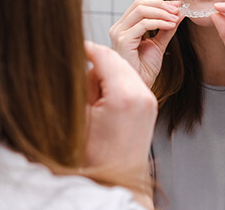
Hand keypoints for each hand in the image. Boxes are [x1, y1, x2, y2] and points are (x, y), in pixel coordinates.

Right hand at [84, 41, 157, 171]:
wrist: (118, 178)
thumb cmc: (95, 155)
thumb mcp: (80, 114)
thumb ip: (80, 83)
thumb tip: (78, 63)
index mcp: (123, 96)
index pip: (104, 55)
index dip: (86, 48)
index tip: (74, 47)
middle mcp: (141, 94)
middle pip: (116, 59)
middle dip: (97, 61)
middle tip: (80, 74)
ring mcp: (148, 99)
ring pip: (125, 68)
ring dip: (107, 72)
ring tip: (93, 95)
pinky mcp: (150, 104)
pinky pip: (132, 80)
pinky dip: (117, 82)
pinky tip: (104, 99)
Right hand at [109, 0, 182, 86]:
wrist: (141, 85)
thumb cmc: (145, 68)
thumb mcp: (159, 43)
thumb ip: (167, 27)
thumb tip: (179, 12)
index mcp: (124, 27)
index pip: (140, 5)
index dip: (159, 3)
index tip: (177, 5)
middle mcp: (118, 28)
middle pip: (139, 4)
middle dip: (161, 5)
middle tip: (177, 9)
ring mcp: (118, 33)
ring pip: (140, 11)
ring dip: (162, 12)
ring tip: (175, 18)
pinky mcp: (123, 41)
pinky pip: (143, 25)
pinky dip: (159, 22)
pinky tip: (170, 25)